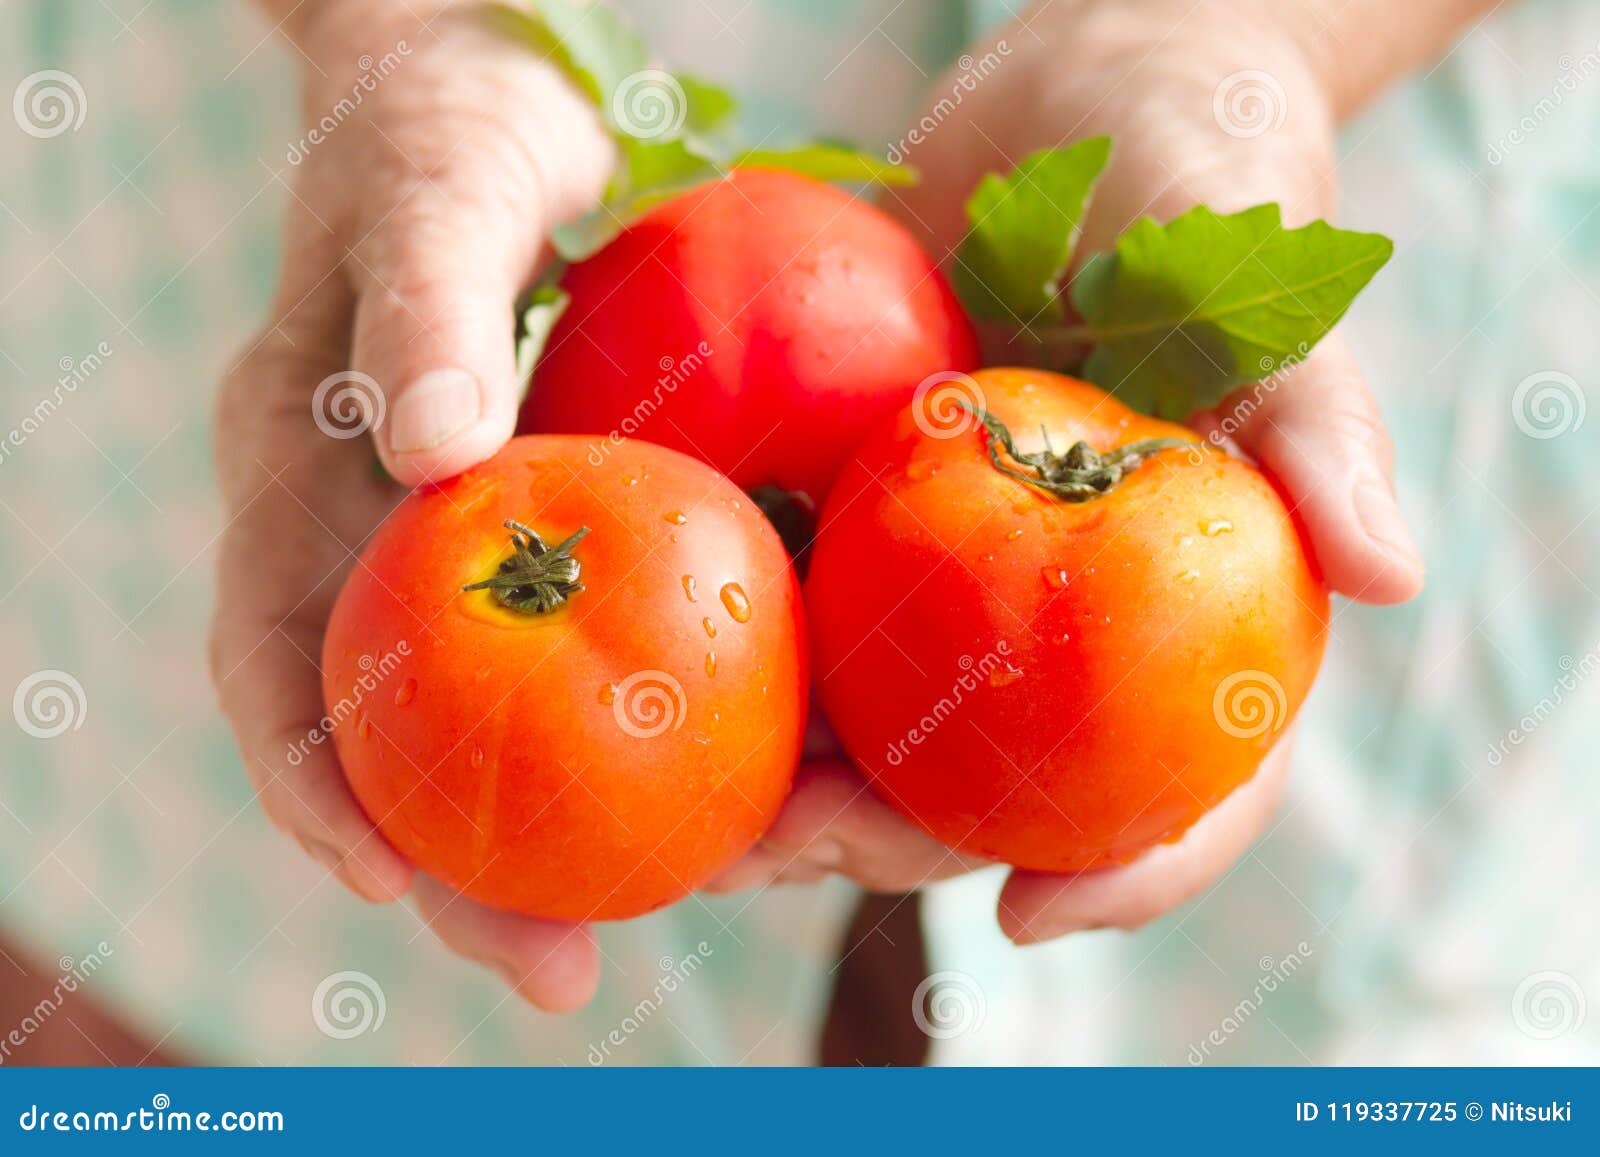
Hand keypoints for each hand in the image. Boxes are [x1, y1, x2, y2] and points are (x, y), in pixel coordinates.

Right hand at [210, 1, 611, 1008]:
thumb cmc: (453, 131)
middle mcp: (376, 538)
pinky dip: (649, 722)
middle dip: (463, 868)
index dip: (314, 783)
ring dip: (576, 830)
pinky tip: (744, 782)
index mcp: (300, 476)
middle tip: (554, 973)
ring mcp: (470, 550)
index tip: (387, 885)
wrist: (508, 102)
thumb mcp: (436, 190)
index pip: (277, 657)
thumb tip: (434, 450)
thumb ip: (421, 306)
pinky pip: (597, 646)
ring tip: (689, 907)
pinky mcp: (561, 537)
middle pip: (399, 736)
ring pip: (504, 719)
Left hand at [710, 0, 1439, 941]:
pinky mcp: (855, 520)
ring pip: (868, 729)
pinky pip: (792, 606)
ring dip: (772, 783)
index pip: (1190, 782)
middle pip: (988, 786)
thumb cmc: (1194, 179)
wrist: (1063, 98)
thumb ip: (1312, 418)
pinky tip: (636, 658)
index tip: (1028, 922)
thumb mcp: (1255, 280)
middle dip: (880, 841)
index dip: (1130, 870)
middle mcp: (1061, 625)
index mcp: (1182, 611)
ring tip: (677, 806)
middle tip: (777, 847)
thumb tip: (1392, 575)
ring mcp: (950, 582)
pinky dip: (722, 647)